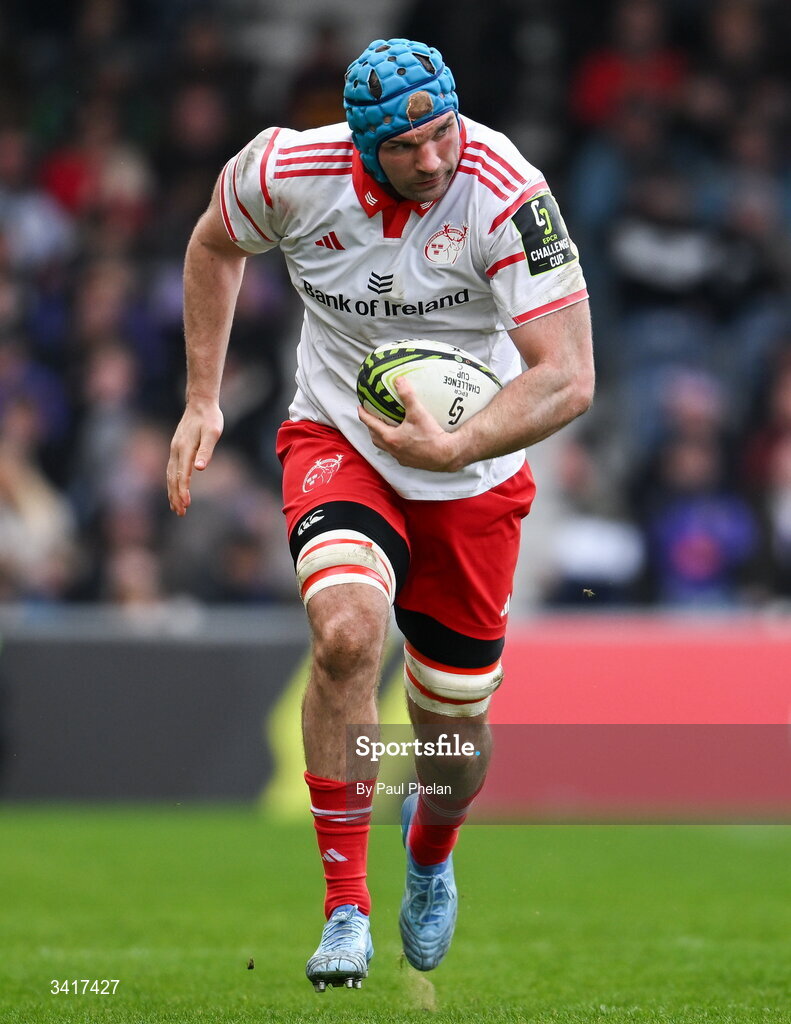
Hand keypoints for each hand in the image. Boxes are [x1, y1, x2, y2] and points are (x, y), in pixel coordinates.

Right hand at [166, 400, 223, 514]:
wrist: (200, 403)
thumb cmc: (210, 418)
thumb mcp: (213, 433)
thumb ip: (206, 450)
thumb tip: (199, 468)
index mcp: (185, 448)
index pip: (182, 474)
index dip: (183, 490)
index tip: (186, 504)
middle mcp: (176, 450)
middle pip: (172, 478)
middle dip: (175, 496)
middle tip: (180, 513)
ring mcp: (174, 449)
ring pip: (169, 475)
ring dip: (172, 492)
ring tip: (176, 508)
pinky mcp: (176, 448)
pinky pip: (171, 469)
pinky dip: (171, 482)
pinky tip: (174, 490)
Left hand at [357, 376, 461, 471]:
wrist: (446, 455)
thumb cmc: (431, 435)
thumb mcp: (418, 413)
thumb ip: (407, 396)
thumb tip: (399, 380)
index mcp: (391, 437)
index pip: (371, 424)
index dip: (364, 415)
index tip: (359, 408)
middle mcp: (393, 449)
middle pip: (375, 438)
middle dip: (370, 428)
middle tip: (370, 419)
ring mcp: (401, 457)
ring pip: (385, 447)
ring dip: (382, 438)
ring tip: (384, 429)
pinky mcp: (410, 462)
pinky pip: (397, 453)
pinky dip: (395, 445)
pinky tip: (403, 440)